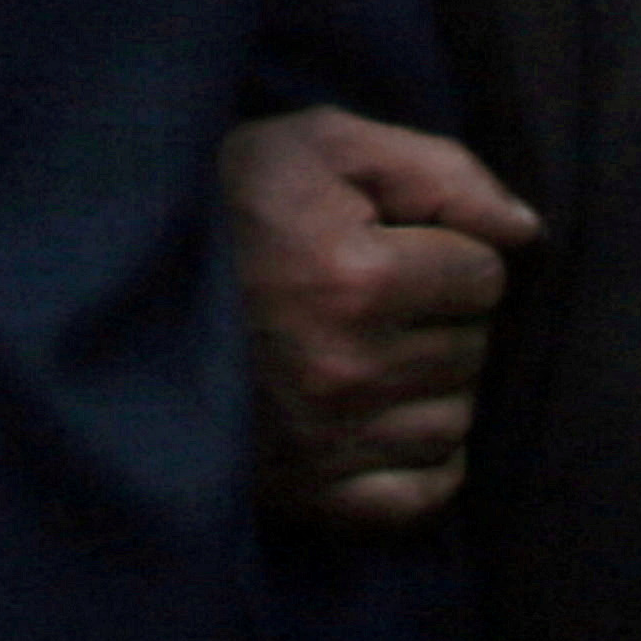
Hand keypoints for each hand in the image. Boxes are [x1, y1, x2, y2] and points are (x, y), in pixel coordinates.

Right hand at [225, 108, 541, 530]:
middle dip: (439, 314)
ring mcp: (328, 442)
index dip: (447, 247)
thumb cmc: (225, 203)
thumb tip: (528, 232)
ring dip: (431, 384)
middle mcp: (348, 370)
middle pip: (474, 347)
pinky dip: (421, 460)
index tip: (388, 241)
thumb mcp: (320, 145)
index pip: (486, 273)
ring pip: (456, 419)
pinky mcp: (310, 495)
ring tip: (366, 349)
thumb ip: (439, 171)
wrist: (113, 286)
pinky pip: (423, 494)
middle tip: (370, 294)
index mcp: (355, 276)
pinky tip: (380, 415)